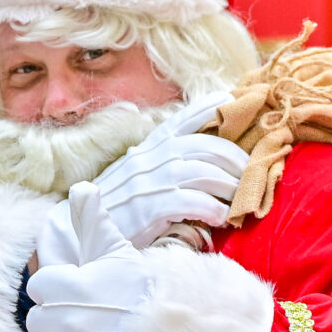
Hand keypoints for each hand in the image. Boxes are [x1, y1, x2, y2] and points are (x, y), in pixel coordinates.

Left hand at [26, 187, 152, 331]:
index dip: (57, 286)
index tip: (79, 289)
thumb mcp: (119, 250)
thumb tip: (82, 187)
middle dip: (57, 318)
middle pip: (38, 320)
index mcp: (74, 284)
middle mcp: (70, 320)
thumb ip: (93, 220)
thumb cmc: (145, 290)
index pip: (39, 285)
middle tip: (86, 317)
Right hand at [43, 94, 243, 263]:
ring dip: (228, 186)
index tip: (229, 98)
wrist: (80, 232)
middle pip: (205, 147)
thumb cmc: (115, 206)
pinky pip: (192, 202)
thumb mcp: (135, 174)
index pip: (182, 120)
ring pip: (204, 173)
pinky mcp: (150, 209)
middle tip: (251, 174)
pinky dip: (212, 209)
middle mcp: (150, 158)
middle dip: (234, 159)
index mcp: (148, 148)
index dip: (207, 107)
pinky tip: (221, 219)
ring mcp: (150, 182)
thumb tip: (194, 160)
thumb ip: (161, 163)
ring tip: (240, 200)